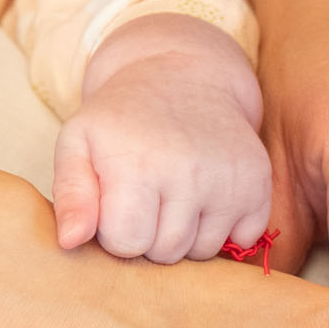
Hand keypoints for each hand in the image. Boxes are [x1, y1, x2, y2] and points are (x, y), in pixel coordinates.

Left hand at [51, 14, 270, 261]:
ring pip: (203, 251)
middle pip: (166, 252)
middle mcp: (190, 174)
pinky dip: (225, 228)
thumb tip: (70, 242)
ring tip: (176, 195)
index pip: (128, 244)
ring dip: (188, 235)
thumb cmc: (123, 117)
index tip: (119, 203)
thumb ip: (71, 195)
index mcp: (138, 166)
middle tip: (148, 197)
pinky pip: (242, 239)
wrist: (183, 75)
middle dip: (152, 235)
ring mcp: (230, 181)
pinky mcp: (259, 185)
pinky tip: (208, 196)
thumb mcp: (78, 142)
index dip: (118, 230)